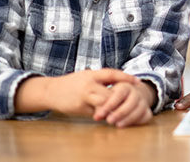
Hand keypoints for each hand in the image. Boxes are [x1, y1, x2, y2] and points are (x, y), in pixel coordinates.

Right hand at [17, 68, 137, 115]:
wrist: (51, 91)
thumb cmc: (73, 84)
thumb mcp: (87, 77)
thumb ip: (102, 80)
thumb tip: (121, 84)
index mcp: (92, 75)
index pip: (112, 74)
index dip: (126, 77)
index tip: (138, 82)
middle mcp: (88, 85)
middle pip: (110, 93)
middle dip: (120, 100)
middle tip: (132, 102)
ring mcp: (84, 97)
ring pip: (104, 104)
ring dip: (113, 109)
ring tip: (121, 111)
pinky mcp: (79, 108)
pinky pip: (96, 112)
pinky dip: (103, 114)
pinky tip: (108, 116)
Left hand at [93, 81, 155, 127]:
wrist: (132, 94)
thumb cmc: (113, 96)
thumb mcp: (105, 95)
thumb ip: (101, 103)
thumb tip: (97, 114)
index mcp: (125, 86)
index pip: (118, 95)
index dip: (108, 106)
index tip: (98, 116)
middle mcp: (136, 92)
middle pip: (131, 102)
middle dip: (120, 113)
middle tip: (109, 121)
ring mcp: (143, 101)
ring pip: (139, 110)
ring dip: (128, 119)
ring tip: (117, 125)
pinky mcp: (148, 110)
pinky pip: (145, 116)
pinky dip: (137, 121)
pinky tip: (128, 125)